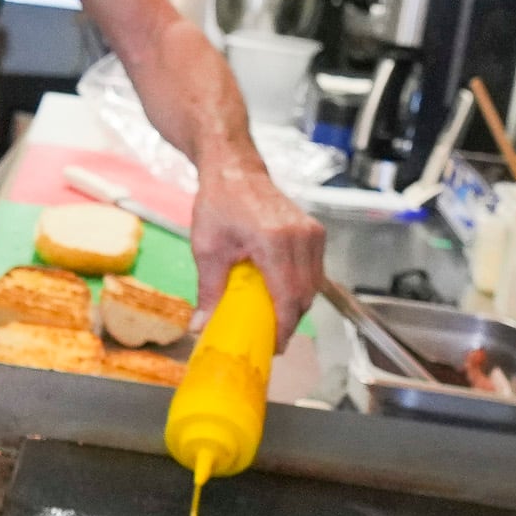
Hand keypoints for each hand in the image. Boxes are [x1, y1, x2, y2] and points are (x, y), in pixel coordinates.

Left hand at [190, 151, 324, 350]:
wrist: (235, 170)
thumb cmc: (219, 204)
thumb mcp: (207, 249)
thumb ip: (209, 290)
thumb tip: (200, 326)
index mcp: (273, 241)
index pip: (288, 296)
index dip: (283, 327)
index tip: (273, 345)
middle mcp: (300, 236)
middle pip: (305, 295)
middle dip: (289, 320)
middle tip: (269, 336)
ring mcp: (311, 233)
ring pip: (314, 285)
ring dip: (297, 305)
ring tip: (275, 318)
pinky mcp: (315, 231)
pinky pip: (314, 270)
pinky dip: (301, 287)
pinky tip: (282, 295)